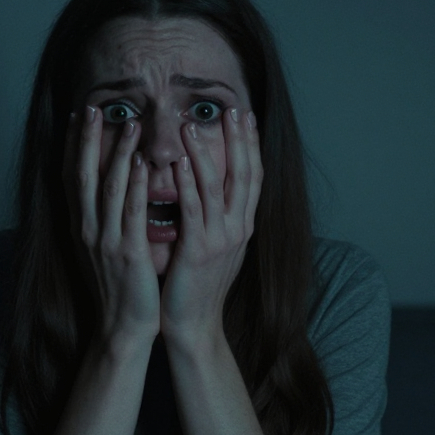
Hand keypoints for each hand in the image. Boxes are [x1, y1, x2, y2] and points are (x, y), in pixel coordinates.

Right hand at [63, 106, 160, 344]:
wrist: (122, 329)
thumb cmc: (119, 291)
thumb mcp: (103, 251)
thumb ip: (103, 221)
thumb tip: (109, 192)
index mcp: (82, 228)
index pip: (73, 178)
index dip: (74, 145)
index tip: (78, 116)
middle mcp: (88, 230)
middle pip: (83, 175)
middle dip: (87, 139)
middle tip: (92, 107)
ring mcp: (106, 241)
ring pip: (109, 188)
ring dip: (117, 153)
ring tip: (128, 123)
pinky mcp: (127, 252)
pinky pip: (131, 212)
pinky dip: (135, 185)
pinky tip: (141, 163)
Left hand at [160, 108, 262, 346]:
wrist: (194, 325)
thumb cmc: (198, 285)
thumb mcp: (217, 246)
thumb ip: (218, 217)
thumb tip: (214, 187)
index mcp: (242, 226)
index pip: (253, 176)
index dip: (251, 145)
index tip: (246, 116)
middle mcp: (238, 229)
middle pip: (244, 174)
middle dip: (239, 140)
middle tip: (233, 109)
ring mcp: (221, 240)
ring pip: (217, 187)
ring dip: (205, 152)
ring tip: (192, 125)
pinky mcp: (199, 251)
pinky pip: (194, 211)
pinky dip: (189, 184)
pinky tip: (181, 162)